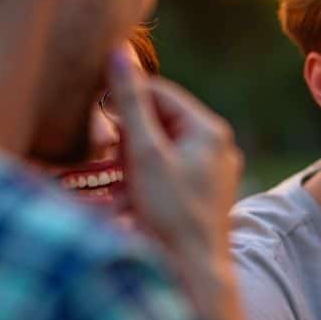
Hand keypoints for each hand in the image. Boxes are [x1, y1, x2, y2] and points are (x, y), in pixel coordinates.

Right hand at [107, 48, 242, 262]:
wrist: (194, 266)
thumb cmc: (171, 211)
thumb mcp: (144, 152)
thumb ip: (130, 102)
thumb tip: (119, 53)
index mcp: (210, 129)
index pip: (162, 94)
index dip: (127, 102)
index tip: (102, 122)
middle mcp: (218, 145)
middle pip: (162, 121)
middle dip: (132, 137)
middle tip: (117, 162)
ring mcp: (214, 169)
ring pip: (163, 147)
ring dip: (136, 160)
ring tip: (128, 184)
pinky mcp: (205, 190)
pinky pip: (170, 170)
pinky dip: (148, 177)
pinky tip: (137, 197)